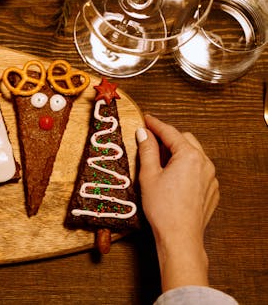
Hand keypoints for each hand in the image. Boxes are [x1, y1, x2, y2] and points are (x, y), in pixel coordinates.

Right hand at [136, 114, 218, 290]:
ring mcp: (211, 178)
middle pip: (185, 140)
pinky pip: (199, 170)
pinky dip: (186, 167)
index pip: (170, 132)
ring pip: (194, 155)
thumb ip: (147, 150)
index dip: (156, 124)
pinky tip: (172, 177)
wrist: (179, 237)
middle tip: (150, 140)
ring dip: (178, 152)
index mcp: (189, 156)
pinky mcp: (211, 190)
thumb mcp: (148, 175)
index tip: (146, 119)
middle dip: (168, 138)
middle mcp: (204, 163)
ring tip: (160, 160)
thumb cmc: (163, 208)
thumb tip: (144, 133)